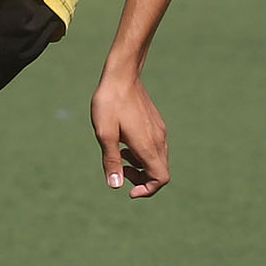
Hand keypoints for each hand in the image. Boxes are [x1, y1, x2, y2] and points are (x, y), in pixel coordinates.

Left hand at [90, 65, 169, 197]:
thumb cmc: (110, 103)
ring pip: (157, 160)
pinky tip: (125, 144)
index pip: (160, 179)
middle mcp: (159, 141)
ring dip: (141, 167)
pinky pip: (155, 148)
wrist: (122, 75)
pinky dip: (142, 155)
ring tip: (120, 157)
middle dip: (141, 180)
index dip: (147, 189)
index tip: (129, 189)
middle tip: (120, 171)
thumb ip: (112, 161)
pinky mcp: (156, 124)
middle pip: (160, 172)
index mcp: (148, 146)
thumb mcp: (105, 134)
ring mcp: (159, 132)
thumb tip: (115, 186)